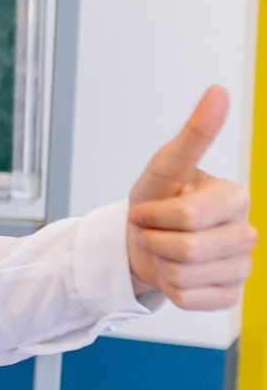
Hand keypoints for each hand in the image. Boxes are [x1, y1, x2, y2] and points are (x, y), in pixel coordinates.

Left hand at [125, 86, 255, 309]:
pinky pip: (188, 298)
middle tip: (152, 231)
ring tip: (162, 249)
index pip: (188, 217)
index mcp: (236, 198)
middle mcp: (246, 233)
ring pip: (185, 277)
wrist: (142, 240)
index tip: (146, 208)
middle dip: (154, 240)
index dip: (153, 215)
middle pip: (187, 250)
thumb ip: (195, 133)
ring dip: (159, 263)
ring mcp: (242, 267)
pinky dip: (167, 287)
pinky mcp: (229, 296)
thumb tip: (219, 91)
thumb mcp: (166, 165)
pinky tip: (172, 272)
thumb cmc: (156, 198)